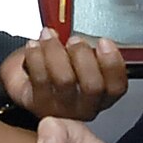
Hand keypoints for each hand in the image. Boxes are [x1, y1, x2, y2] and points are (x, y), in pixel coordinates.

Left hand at [0, 30, 128, 120]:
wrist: (25, 78)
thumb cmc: (57, 66)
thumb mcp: (79, 56)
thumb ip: (89, 49)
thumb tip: (87, 34)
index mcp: (101, 94)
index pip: (117, 86)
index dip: (112, 64)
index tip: (104, 42)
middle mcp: (83, 106)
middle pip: (92, 86)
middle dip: (82, 55)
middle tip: (73, 40)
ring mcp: (60, 108)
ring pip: (64, 80)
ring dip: (55, 51)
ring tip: (49, 36)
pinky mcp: (37, 104)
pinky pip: (39, 78)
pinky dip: (35, 56)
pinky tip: (33, 46)